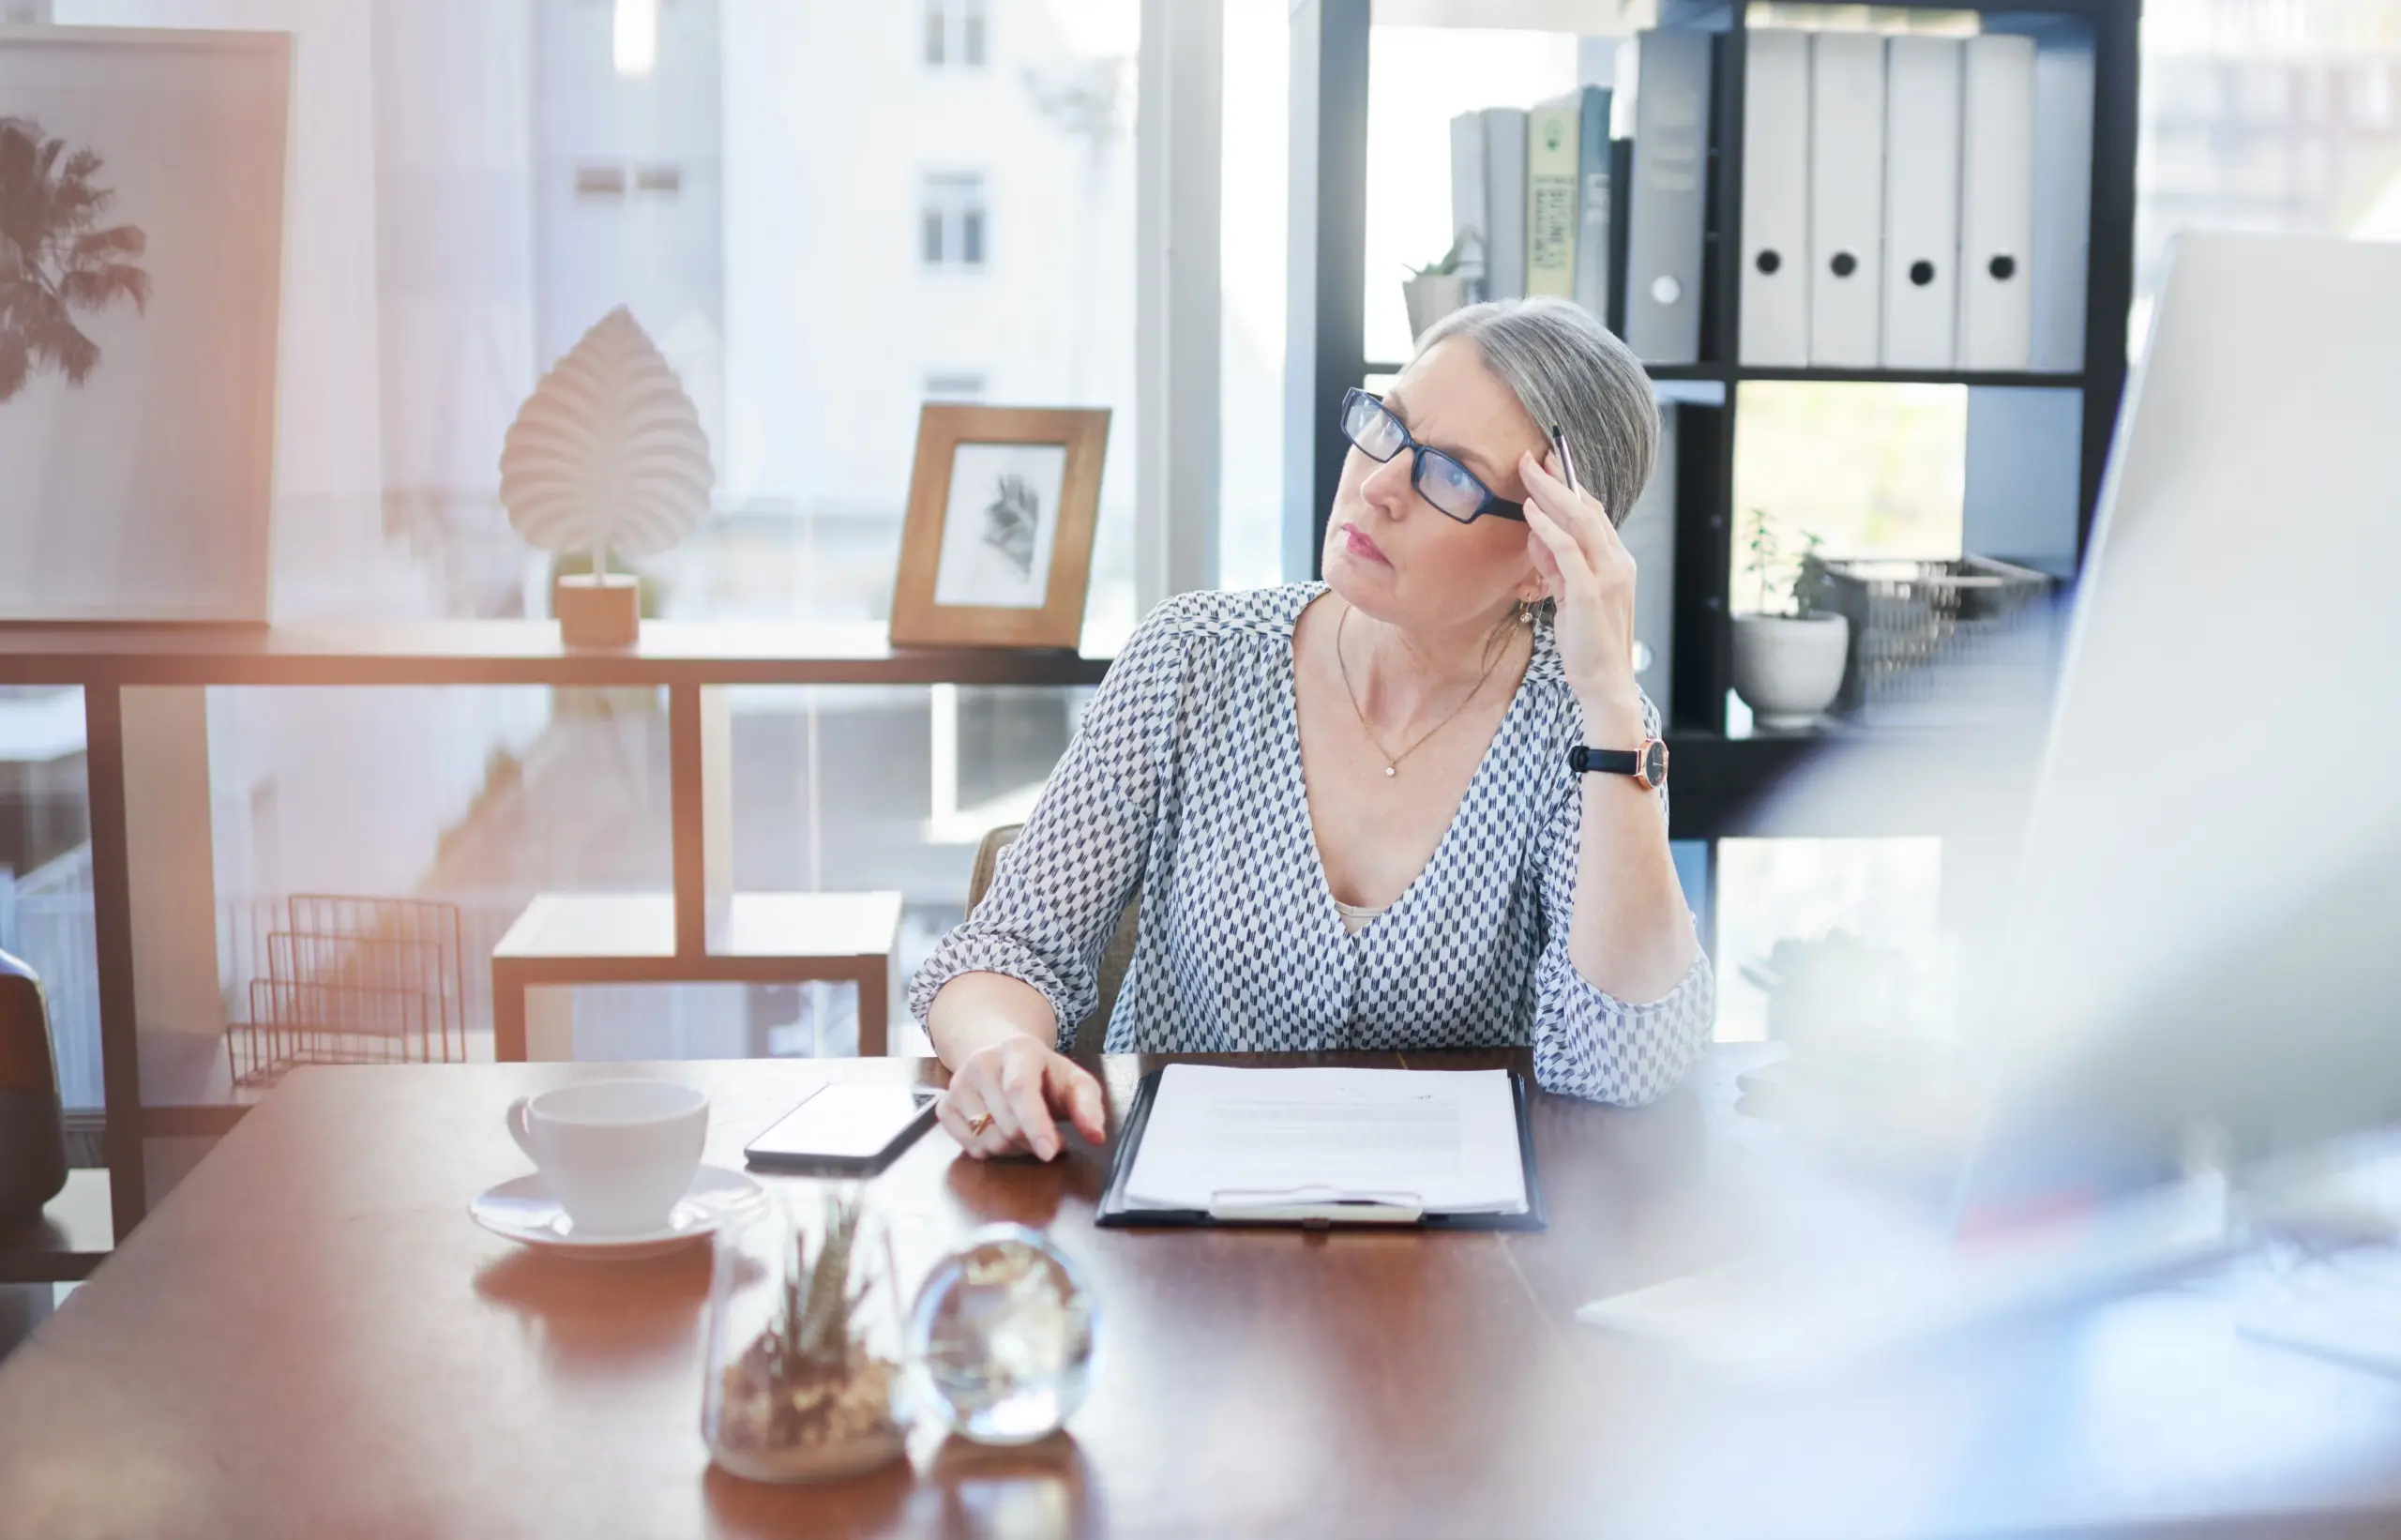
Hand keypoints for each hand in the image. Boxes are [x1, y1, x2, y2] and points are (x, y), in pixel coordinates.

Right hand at [936, 1034, 1106, 1161]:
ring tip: (1025, 1132)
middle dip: (1033, 1142)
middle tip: (1048, 1138)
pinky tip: (1000, 1132)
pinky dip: (990, 1150)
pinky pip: (969, 1146)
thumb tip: (1096, 1135)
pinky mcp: (944, 1104)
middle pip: (1007, 1123)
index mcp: (1018, 1049)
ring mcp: (958, 1083)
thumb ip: (1088, 1106)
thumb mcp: (1073, 1081)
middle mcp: (982, 1061)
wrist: (1003, 1057)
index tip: (1050, 1152)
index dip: (1035, 1124)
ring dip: (1014, 1149)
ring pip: (988, 1140)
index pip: (1021, 1089)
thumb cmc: (1044, 1075)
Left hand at [1520, 449, 1646, 741]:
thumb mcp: (1568, 596)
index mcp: (1616, 561)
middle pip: (1587, 507)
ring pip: (1579, 520)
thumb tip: (1535, 536)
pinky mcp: (1590, 591)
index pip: (1593, 513)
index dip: (1570, 486)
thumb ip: (1555, 566)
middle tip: (1534, 454)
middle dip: (1559, 478)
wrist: (1604, 682)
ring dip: (1551, 492)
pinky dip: (1548, 527)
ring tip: (1527, 470)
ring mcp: (1607, 575)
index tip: (1547, 464)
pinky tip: (1530, 511)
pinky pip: (1567, 549)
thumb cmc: (1587, 642)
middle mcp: (1617, 562)